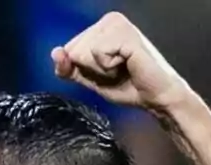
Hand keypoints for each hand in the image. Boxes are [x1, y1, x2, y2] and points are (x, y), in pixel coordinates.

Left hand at [52, 13, 190, 112]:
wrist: (155, 98)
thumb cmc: (128, 86)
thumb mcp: (90, 79)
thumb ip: (69, 68)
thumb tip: (55, 53)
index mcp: (101, 27)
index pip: (69, 49)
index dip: (84, 69)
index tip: (108, 71)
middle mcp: (110, 20)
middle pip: (74, 50)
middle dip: (92, 70)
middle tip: (117, 71)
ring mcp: (118, 24)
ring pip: (83, 52)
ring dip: (101, 70)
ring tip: (123, 68)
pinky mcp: (125, 34)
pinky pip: (97, 54)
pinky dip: (109, 68)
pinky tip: (128, 65)